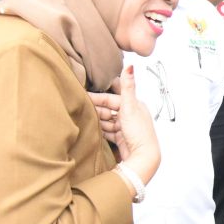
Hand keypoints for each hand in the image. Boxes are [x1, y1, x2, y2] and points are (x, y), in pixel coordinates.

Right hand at [92, 66, 159, 183]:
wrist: (142, 157)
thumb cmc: (139, 132)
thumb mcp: (131, 106)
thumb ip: (128, 86)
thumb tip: (130, 65)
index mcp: (135, 105)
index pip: (112, 99)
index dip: (97, 98)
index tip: (83, 97)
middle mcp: (131, 115)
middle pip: (108, 110)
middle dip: (96, 110)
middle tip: (81, 110)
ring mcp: (126, 128)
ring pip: (107, 121)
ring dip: (97, 120)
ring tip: (84, 120)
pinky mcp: (122, 139)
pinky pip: (108, 132)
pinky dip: (100, 130)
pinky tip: (92, 130)